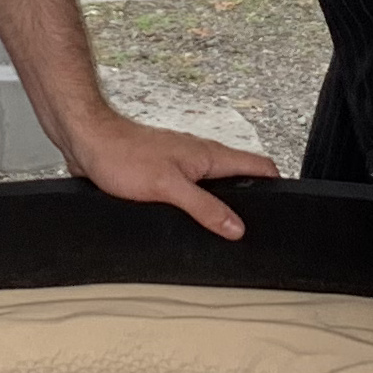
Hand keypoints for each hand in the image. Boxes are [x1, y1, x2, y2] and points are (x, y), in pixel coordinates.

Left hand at [59, 108, 276, 240]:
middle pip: (238, 180)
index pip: (258, 166)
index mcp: (209, 156)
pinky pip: (187, 193)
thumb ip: (205, 208)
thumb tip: (237, 227)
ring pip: (211, 188)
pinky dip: (194, 208)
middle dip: (249, 202)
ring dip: (219, 207)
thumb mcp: (169, 187)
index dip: (276, 184)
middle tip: (255, 228)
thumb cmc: (123, 155)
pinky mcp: (160, 175)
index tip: (284, 207)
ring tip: (224, 232)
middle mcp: (199, 159)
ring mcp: (180, 166)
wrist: (87, 141)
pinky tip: (187, 224)